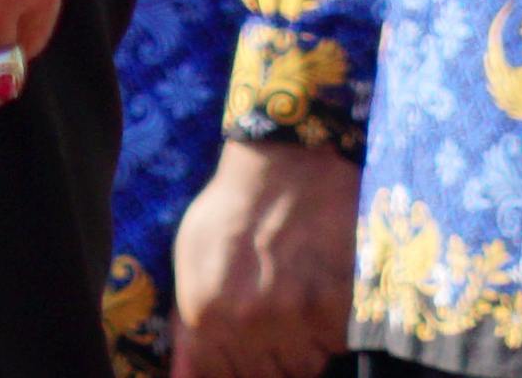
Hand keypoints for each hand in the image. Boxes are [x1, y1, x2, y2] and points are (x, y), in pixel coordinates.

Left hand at [167, 139, 355, 377]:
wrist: (289, 165)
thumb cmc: (235, 208)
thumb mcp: (192, 257)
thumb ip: (189, 323)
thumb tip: (187, 375)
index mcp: (205, 314)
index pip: (219, 377)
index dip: (234, 369)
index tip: (247, 355)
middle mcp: (246, 324)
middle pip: (263, 377)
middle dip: (267, 360)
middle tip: (273, 326)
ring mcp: (293, 319)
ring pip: (302, 369)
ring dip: (301, 350)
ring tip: (297, 312)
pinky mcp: (334, 309)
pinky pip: (333, 347)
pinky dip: (329, 333)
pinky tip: (320, 299)